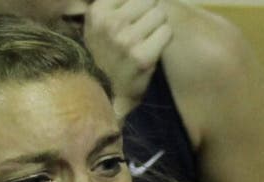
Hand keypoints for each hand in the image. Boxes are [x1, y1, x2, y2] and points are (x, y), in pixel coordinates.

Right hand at [84, 0, 172, 116]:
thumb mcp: (97, 23)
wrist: (107, 91)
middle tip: (143, 26)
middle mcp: (111, 23)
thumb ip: (114, 3)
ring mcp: (127, 40)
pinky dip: (164, 38)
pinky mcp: (143, 56)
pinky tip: (154, 47)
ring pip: (159, 14)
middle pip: (148, 0)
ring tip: (148, 37)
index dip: (138, 2)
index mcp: (98, 11)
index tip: (135, 14)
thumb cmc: (105, 52)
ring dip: (158, 24)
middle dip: (149, 11)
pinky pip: (166, 32)